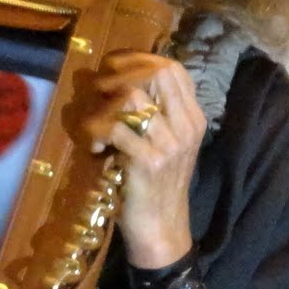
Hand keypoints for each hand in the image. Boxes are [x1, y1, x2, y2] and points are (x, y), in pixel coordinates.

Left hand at [82, 52, 205, 267]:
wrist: (161, 228)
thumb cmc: (156, 185)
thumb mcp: (165, 144)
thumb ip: (155, 113)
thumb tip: (121, 79)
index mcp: (193, 118)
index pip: (173, 69)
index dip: (139, 60)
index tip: (113, 68)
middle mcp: (187, 127)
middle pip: (157, 73)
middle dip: (120, 74)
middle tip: (98, 90)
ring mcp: (170, 144)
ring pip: (132, 97)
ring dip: (104, 105)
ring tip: (95, 122)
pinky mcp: (149, 162)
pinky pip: (116, 129)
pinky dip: (97, 132)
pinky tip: (96, 147)